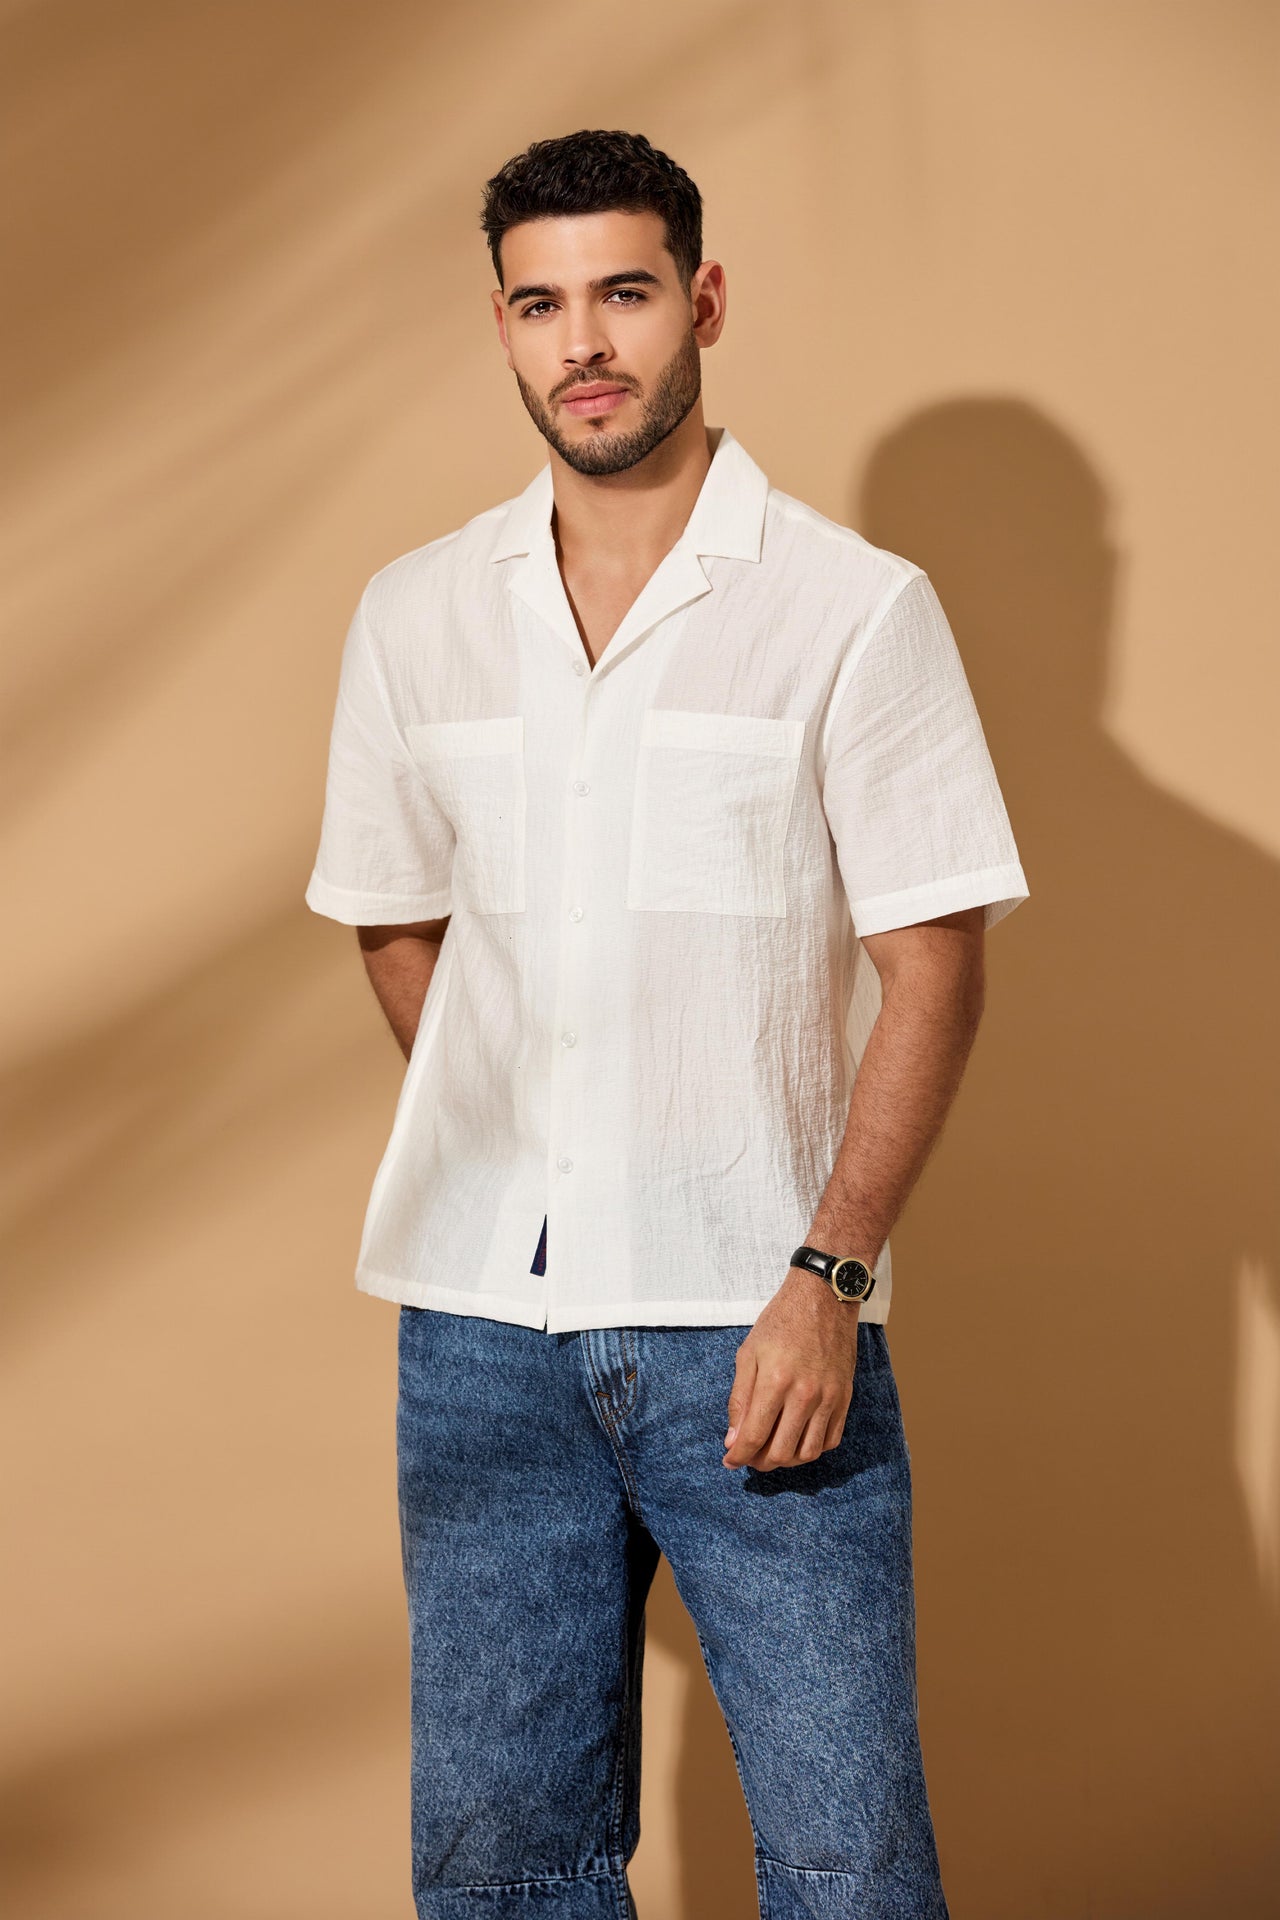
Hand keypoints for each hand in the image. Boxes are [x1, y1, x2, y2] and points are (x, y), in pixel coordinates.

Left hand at [722, 1268, 859, 1469]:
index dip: (738, 1456)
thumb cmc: (781, 1322)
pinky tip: (797, 1439)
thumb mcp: (749, 1353)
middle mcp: (805, 1395)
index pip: (754, 1436)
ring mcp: (829, 1398)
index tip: (729, 1461)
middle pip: (780, 1452)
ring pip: (807, 1453)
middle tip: (749, 1456)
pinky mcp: (845, 1398)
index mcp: (775, 1381)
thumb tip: (733, 1439)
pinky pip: (830, 1440)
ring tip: (771, 1450)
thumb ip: (739, 1399)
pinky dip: (811, 1449)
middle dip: (759, 1462)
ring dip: (785, 1460)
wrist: (824, 1299)